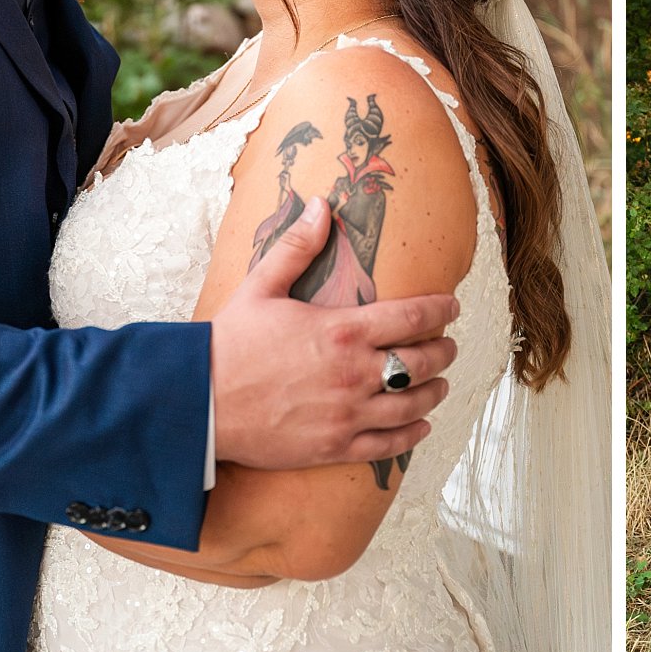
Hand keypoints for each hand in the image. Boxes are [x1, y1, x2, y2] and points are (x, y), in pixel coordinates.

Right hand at [209, 197, 457, 470]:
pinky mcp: (334, 447)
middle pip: (423, 361)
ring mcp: (348, 414)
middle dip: (444, 351)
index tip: (453, 306)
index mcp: (342, 330)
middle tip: (449, 345)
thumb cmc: (228, 344)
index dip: (441, 309)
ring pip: (413, 404)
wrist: (197, 403)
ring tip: (441, 384)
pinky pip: (389, 445)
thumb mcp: (262, 286)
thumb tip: (321, 204)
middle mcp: (354, 373)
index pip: (413, 316)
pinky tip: (420, 425)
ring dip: (435, 392)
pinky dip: (411, 434)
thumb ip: (298, 247)